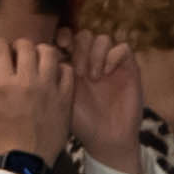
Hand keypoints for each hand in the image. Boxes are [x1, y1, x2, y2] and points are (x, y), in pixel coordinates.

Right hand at [0, 30, 73, 165]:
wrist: (26, 156)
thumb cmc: (5, 133)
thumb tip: (2, 63)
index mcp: (4, 84)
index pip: (1, 49)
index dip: (0, 45)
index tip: (2, 47)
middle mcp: (27, 81)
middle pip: (26, 45)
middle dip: (21, 44)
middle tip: (21, 51)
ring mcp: (48, 87)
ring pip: (49, 52)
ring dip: (42, 51)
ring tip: (40, 59)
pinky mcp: (65, 96)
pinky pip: (67, 70)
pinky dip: (61, 68)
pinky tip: (56, 74)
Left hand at [63, 27, 142, 165]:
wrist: (107, 138)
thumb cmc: (82, 121)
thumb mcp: (62, 96)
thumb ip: (54, 75)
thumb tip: (43, 54)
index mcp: (73, 65)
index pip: (68, 37)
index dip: (63, 36)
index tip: (60, 46)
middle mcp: (92, 62)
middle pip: (84, 35)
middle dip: (79, 49)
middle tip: (78, 72)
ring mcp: (111, 65)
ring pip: (102, 39)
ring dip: (95, 54)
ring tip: (92, 77)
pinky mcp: (129, 69)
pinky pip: (123, 48)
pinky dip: (113, 56)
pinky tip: (106, 73)